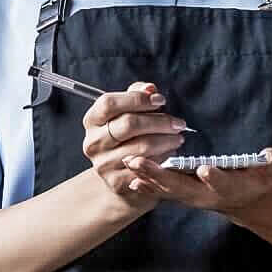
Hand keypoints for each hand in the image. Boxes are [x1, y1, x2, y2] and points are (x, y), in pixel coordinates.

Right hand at [81, 81, 187, 208]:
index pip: (109, 103)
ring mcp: (103, 164)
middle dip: (160, 121)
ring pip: (142, 146)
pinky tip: (170, 154)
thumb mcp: (129, 112)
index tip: (160, 100)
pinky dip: (163, 158)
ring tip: (178, 138)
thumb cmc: (128, 137)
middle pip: (129, 124)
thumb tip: (150, 89)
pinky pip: (147, 166)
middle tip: (179, 123)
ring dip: (166, 140)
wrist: (121, 176)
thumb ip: (138, 95)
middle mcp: (93, 142)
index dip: (137, 99)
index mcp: (93, 120)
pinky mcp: (117, 182)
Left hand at [121, 147, 271, 217]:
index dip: (215, 178)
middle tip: (140, 162)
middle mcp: (209, 196)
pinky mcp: (186, 196)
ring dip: (148, 177)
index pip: (223, 183)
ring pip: (169, 190)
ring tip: (129, 164)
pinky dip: (148, 186)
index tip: (205, 169)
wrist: (252, 204)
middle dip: (161, 175)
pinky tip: (131, 178)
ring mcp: (195, 198)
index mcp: (233, 187)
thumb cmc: (264, 182)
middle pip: (183, 187)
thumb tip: (270, 155)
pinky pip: (164, 192)